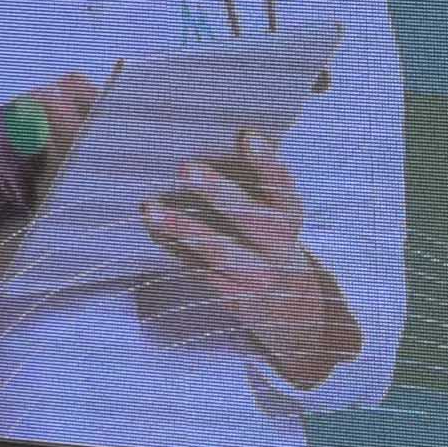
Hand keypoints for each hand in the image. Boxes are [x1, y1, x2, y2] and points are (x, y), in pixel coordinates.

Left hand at [140, 131, 359, 390]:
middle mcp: (280, 247)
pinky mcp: (236, 298)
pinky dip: (175, 250)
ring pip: (220, 250)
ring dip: (184, 228)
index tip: (246, 135)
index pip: (282, 186)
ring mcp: (259, 276)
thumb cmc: (272, 245)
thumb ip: (254, 187)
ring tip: (152, 208)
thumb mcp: (277, 216)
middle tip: (187, 168)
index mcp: (290, 216)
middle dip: (219, 192)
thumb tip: (210, 148)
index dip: (267, 161)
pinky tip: (155, 232)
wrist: (295, 311)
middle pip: (251, 217)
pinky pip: (200, 271)